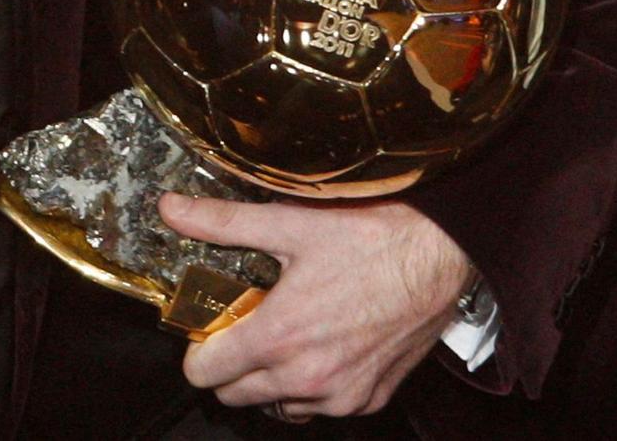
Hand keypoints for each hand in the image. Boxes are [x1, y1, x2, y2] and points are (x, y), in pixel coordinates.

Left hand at [161, 192, 472, 420]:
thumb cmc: (376, 234)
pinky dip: (316, 385)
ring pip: (277, 405)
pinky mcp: (369, 399)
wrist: (442, 251)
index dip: (202, 344)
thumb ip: (224, 223)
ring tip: (296, 329)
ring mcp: (340, 394)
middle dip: (235, 361)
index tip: (220, 321)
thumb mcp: (293, 224)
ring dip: (275, 378)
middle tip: (257, 319)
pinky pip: (322, 407)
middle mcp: (306, 377)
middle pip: (233, 394)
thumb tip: (173, 209)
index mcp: (279, 337)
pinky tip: (330, 342)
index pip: (202, 372)